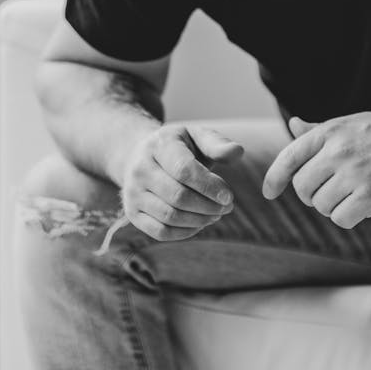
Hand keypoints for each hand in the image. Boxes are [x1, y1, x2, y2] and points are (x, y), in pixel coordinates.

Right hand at [120, 124, 242, 240]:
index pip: (184, 170)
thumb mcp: (196, 136)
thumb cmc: (179, 147)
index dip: (209, 186)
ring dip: (200, 220)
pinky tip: (200, 223)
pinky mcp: (133, 213)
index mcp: (158, 146)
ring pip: (170, 216)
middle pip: (178, 197)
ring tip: (216, 213)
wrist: (140, 155)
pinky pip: (161, 232)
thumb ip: (217, 144)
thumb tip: (237, 152)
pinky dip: (185, 232)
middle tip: (227, 206)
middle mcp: (140, 170)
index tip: (229, 196)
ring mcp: (133, 193)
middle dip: (208, 206)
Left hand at [262, 111, 370, 227]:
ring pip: (321, 206)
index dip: (274, 178)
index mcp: (330, 132)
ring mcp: (353, 174)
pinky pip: (341, 219)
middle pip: (302, 187)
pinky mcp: (369, 196)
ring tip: (353, 194)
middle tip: (332, 191)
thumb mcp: (352, 123)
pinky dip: (348, 218)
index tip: (269, 193)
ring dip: (333, 207)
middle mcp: (337, 152)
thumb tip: (294, 126)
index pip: (289, 157)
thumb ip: (320, 131)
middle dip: (312, 195)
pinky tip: (363, 206)